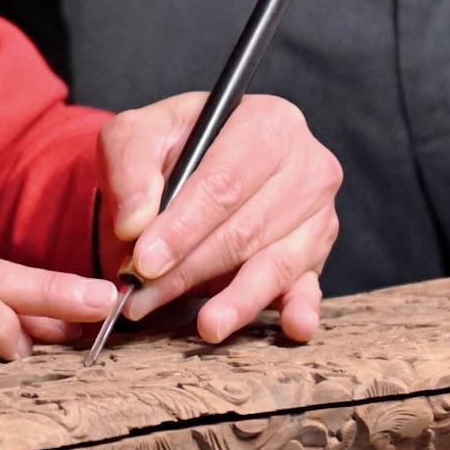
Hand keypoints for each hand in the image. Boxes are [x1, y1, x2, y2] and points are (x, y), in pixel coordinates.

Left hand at [95, 91, 343, 345]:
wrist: (192, 166)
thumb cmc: (170, 148)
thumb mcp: (136, 136)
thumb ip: (130, 169)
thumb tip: (135, 224)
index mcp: (267, 123)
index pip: (224, 183)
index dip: (184, 227)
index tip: (145, 261)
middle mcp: (306, 166)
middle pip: (246, 228)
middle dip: (191, 269)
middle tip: (145, 296)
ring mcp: (318, 213)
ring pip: (274, 263)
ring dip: (236, 299)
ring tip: (206, 326)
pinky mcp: (317, 254)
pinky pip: (308, 285)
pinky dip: (300, 307)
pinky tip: (294, 326)